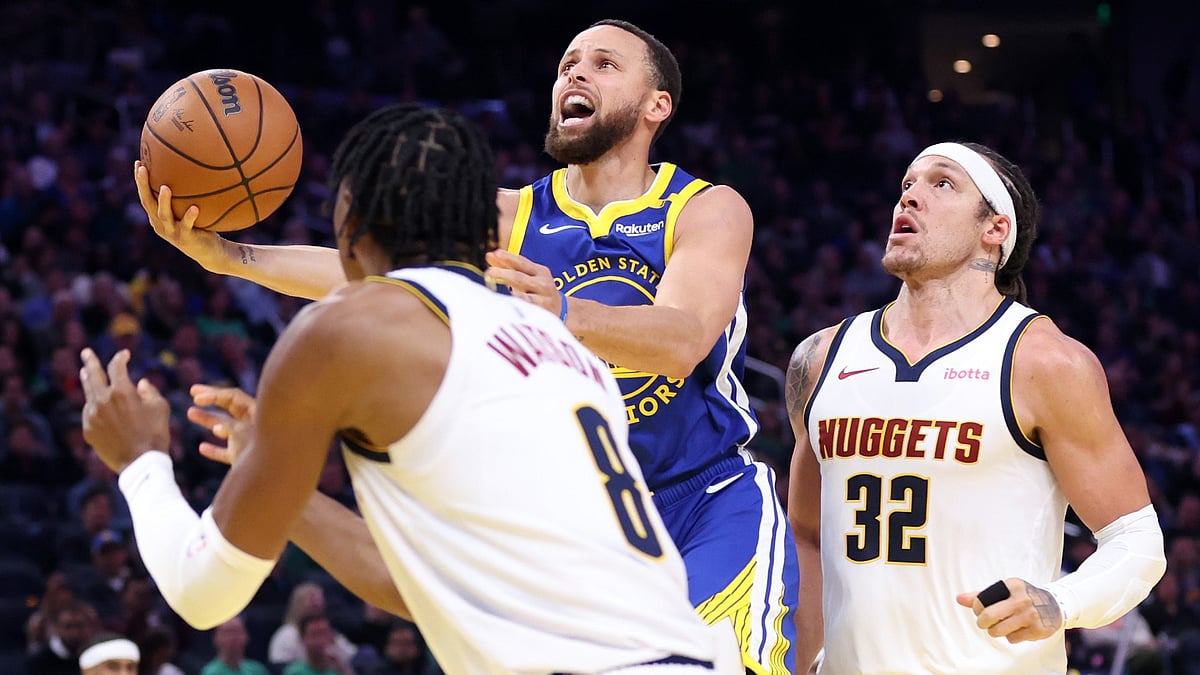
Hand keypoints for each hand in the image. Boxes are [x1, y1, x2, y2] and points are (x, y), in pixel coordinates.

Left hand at [80, 349, 170, 472]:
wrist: (140, 463)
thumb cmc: (155, 433)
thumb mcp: (159, 408)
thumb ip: (149, 391)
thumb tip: (139, 383)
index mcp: (122, 392)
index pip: (117, 367)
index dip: (120, 358)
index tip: (125, 355)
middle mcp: (103, 401)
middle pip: (93, 375)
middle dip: (90, 362)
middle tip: (86, 353)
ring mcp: (92, 416)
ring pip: (88, 394)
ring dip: (87, 381)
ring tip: (85, 373)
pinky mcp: (89, 430)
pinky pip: (89, 412)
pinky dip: (92, 404)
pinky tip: (94, 403)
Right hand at [134, 160, 227, 270]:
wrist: (210, 252)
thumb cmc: (201, 226)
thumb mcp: (191, 209)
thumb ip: (188, 195)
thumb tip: (195, 168)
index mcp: (158, 217)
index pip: (145, 196)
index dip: (140, 181)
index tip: (138, 162)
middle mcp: (160, 224)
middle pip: (147, 203)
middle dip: (143, 185)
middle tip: (142, 168)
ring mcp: (172, 232)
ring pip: (164, 215)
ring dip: (164, 201)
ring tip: (165, 187)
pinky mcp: (185, 239)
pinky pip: (187, 226)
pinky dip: (190, 217)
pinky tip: (195, 208)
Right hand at [187, 384, 256, 465]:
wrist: (276, 480)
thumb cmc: (264, 452)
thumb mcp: (243, 435)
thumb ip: (230, 428)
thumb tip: (218, 427)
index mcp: (259, 414)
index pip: (234, 397)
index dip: (214, 394)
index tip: (196, 397)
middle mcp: (255, 425)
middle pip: (232, 407)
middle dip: (212, 399)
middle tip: (193, 391)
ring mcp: (251, 441)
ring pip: (227, 428)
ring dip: (208, 420)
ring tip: (190, 413)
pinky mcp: (246, 460)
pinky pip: (229, 452)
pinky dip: (216, 449)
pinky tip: (202, 448)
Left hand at [484, 249, 564, 317]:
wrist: (562, 311)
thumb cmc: (539, 290)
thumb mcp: (530, 276)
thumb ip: (510, 266)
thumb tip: (490, 255)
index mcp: (540, 271)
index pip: (522, 262)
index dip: (508, 257)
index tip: (494, 254)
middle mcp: (543, 284)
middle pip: (519, 278)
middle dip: (503, 274)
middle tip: (488, 272)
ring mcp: (543, 299)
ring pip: (522, 295)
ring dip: (507, 292)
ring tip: (493, 291)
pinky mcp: (542, 314)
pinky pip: (526, 310)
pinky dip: (516, 307)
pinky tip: (505, 306)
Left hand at [956, 578, 1062, 642]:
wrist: (1055, 605)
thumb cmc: (1022, 598)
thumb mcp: (1005, 591)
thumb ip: (981, 595)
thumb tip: (958, 599)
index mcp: (1013, 585)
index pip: (982, 599)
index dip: (976, 608)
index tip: (980, 611)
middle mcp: (1022, 599)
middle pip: (989, 616)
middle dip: (982, 623)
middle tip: (984, 623)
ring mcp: (1031, 615)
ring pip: (999, 630)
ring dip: (995, 631)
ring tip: (1001, 626)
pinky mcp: (1037, 630)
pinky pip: (1012, 638)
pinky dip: (1011, 637)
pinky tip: (1018, 629)